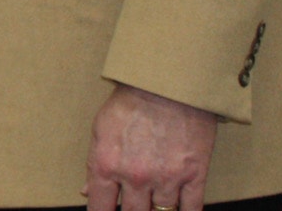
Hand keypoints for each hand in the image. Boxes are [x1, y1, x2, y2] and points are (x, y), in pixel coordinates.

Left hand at [84, 84, 215, 210]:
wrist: (169, 82)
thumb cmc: (131, 101)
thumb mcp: (101, 129)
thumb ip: (94, 165)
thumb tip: (87, 192)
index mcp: (107, 165)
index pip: (100, 208)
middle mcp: (135, 177)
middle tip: (133, 206)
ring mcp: (166, 179)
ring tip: (153, 205)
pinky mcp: (194, 175)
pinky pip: (191, 209)